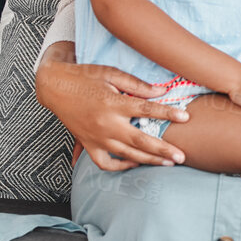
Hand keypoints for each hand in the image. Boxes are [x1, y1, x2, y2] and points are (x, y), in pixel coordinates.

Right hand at [34, 56, 189, 171]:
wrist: (54, 87)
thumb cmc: (84, 77)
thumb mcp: (111, 74)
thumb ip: (137, 85)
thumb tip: (163, 91)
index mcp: (112, 104)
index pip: (146, 110)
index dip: (167, 114)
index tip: (185, 117)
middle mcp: (105, 124)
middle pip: (140, 141)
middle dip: (163, 150)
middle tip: (181, 156)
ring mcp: (96, 137)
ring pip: (127, 154)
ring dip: (149, 160)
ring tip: (168, 163)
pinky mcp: (88, 144)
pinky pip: (106, 163)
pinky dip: (121, 166)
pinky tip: (136, 163)